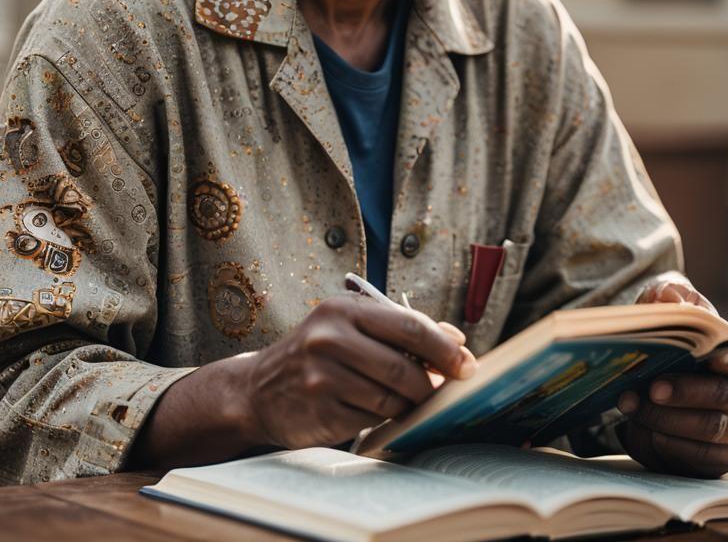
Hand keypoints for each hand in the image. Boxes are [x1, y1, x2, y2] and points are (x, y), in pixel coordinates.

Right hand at [242, 294, 475, 449]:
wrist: (259, 389)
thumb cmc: (318, 352)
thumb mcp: (353, 326)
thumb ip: (402, 330)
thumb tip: (457, 341)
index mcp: (344, 309)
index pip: (410, 326)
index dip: (445, 348)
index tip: (468, 365)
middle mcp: (329, 338)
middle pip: (404, 367)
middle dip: (431, 384)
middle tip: (444, 391)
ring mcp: (322, 377)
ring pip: (391, 397)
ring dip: (408, 403)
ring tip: (406, 399)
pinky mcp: (321, 411)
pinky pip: (372, 419)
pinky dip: (383, 417)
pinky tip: (374, 410)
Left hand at [616, 283, 727, 477]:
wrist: (657, 388)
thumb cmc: (672, 345)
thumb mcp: (666, 314)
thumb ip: (668, 297)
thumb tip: (672, 296)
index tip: (712, 357)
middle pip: (722, 397)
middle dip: (685, 392)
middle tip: (652, 388)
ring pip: (707, 430)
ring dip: (665, 418)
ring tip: (631, 404)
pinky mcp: (720, 460)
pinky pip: (699, 457)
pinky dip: (669, 443)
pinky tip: (646, 430)